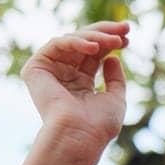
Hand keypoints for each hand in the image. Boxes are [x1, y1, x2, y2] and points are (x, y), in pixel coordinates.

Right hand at [22, 19, 129, 151]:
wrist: (79, 136)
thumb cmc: (98, 125)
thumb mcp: (115, 99)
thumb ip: (115, 79)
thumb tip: (112, 57)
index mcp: (80, 83)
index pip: (94, 55)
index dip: (110, 42)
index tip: (128, 37)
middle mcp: (64, 75)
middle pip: (84, 43)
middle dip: (105, 33)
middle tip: (126, 28)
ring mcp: (50, 70)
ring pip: (72, 41)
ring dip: (95, 37)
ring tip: (115, 41)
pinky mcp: (36, 68)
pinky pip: (57, 45)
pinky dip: (76, 42)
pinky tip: (95, 47)